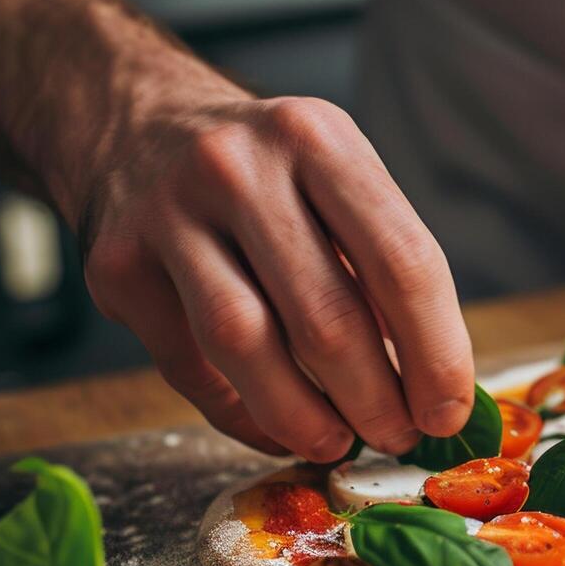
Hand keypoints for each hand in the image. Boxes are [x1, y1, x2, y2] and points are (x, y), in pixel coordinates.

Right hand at [68, 94, 474, 461]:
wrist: (135, 121)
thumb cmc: (266, 169)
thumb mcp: (336, 176)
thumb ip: (380, 263)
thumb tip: (431, 383)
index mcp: (317, 138)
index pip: (401, 262)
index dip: (435, 353)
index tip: (447, 411)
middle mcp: (237, 167)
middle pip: (326, 315)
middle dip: (375, 399)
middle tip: (399, 437)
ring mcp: (166, 214)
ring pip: (244, 346)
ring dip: (304, 416)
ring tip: (340, 443)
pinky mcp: (117, 266)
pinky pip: (190, 367)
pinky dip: (244, 414)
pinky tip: (280, 427)